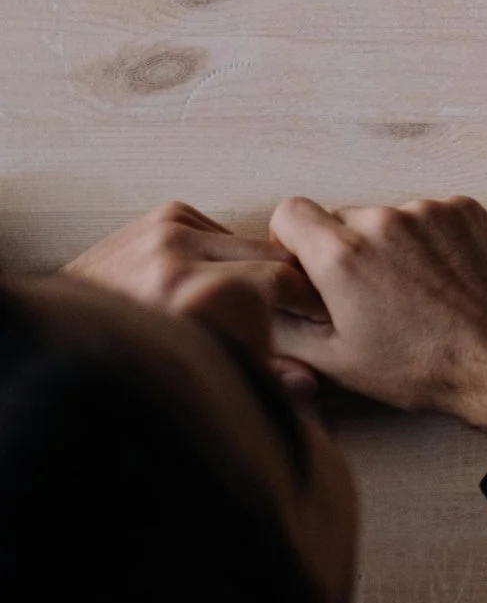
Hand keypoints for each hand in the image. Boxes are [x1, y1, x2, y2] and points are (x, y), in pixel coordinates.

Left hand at [63, 203, 326, 393]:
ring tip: (236, 302)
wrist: (62, 341)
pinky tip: (206, 278)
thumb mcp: (197, 383)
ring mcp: (163, 232)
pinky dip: (221, 252)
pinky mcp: (157, 219)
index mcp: (196, 296)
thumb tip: (307, 382)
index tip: (309, 322)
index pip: (285, 282)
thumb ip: (258, 380)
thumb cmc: (131, 366)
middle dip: (280, 289)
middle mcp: (177, 256)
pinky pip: (218, 228)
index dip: (304, 306)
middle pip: (270, 257)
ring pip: (245, 242)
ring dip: (249, 269)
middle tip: (280, 315)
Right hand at [267, 195, 486, 434]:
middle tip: (365, 294)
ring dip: (389, 245)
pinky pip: (428, 215)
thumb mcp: (334, 361)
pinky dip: (428, 239)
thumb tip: (256, 297)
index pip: (289, 211)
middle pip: (341, 217)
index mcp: (341, 254)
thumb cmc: (421, 367)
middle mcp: (382, 220)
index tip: (307, 269)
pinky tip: (442, 278)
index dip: (291, 241)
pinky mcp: (465, 208)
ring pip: (387, 217)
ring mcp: (428, 210)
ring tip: (413, 292)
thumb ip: (280, 322)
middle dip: (344, 249)